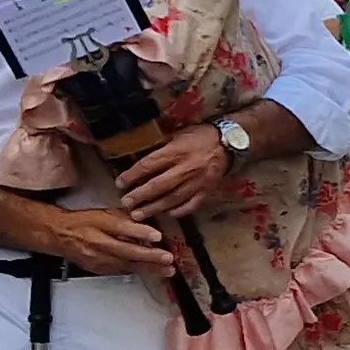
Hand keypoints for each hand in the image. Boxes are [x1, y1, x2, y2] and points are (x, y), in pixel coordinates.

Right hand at [37, 206, 174, 275]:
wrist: (60, 236)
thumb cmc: (84, 221)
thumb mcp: (104, 212)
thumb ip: (125, 218)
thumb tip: (148, 221)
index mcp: (99, 223)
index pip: (121, 227)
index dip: (140, 232)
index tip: (157, 236)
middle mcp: (98, 242)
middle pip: (126, 250)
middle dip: (149, 256)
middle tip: (168, 258)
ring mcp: (97, 258)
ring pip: (126, 265)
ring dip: (149, 268)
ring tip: (167, 270)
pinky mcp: (98, 269)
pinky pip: (121, 271)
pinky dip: (138, 271)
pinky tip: (153, 272)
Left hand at [113, 123, 231, 220]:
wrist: (229, 142)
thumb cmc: (200, 136)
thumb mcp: (178, 134)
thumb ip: (161, 147)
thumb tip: (140, 160)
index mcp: (177, 151)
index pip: (149, 165)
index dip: (132, 175)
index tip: (120, 183)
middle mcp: (186, 168)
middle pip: (159, 185)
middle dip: (140, 196)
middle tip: (125, 203)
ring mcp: (197, 182)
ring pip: (173, 199)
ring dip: (154, 208)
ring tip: (138, 215)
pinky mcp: (206, 191)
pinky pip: (191, 205)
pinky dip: (178, 212)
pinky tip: (166, 215)